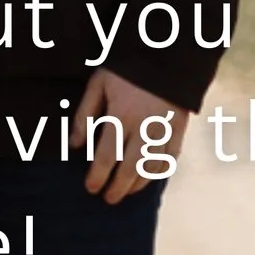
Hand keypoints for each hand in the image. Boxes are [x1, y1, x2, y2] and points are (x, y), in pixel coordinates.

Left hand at [80, 69, 188, 203]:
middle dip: (118, 187)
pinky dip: (158, 171)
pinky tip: (148, 177)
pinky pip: (170, 158)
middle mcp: (144, 127)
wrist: (166, 55)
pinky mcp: (179, 129)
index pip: (107, 156)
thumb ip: (85, 115)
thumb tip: (75, 145)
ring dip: (138, 184)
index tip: (91, 188)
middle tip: (108, 199)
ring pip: (151, 167)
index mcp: (121, 115)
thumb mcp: (99, 84)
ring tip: (126, 192)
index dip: (98, 176)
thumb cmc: (126, 69)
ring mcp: (164, 130)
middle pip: (130, 168)